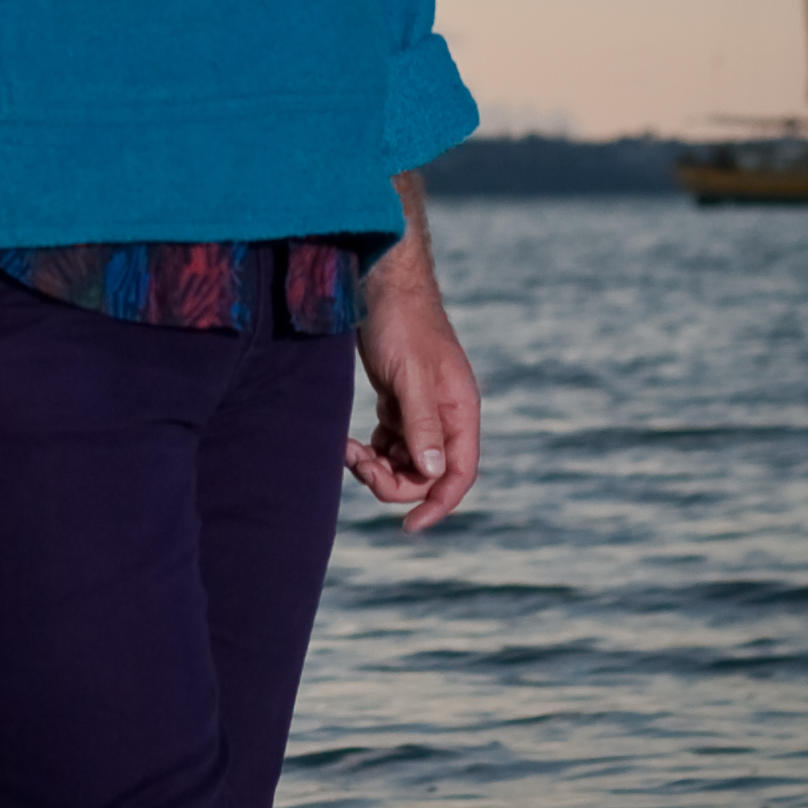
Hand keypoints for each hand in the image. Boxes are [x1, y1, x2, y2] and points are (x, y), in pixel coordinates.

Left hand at [348, 253, 480, 535]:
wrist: (380, 281)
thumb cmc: (401, 323)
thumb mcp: (410, 375)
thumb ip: (422, 425)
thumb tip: (433, 473)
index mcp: (460, 410)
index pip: (459, 473)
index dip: (438, 504)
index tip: (408, 526)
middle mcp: (446, 414)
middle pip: (427, 474)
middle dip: (392, 480)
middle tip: (356, 463)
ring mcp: (422, 408)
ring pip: (405, 462)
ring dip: (377, 466)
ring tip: (347, 448)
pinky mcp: (399, 401)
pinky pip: (389, 444)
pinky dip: (371, 450)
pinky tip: (350, 441)